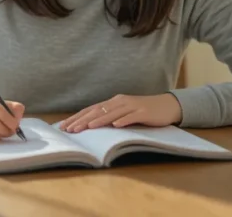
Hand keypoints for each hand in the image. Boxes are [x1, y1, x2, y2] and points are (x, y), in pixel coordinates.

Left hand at [58, 93, 182, 132]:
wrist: (166, 106)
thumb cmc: (143, 111)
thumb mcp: (124, 113)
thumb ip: (110, 117)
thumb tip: (90, 126)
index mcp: (113, 102)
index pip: (91, 109)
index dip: (77, 117)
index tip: (64, 126)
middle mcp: (120, 102)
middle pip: (98, 110)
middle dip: (83, 120)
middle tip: (70, 129)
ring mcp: (132, 106)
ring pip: (113, 113)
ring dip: (100, 120)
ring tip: (88, 127)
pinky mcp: (143, 112)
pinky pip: (132, 116)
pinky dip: (123, 120)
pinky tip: (116, 126)